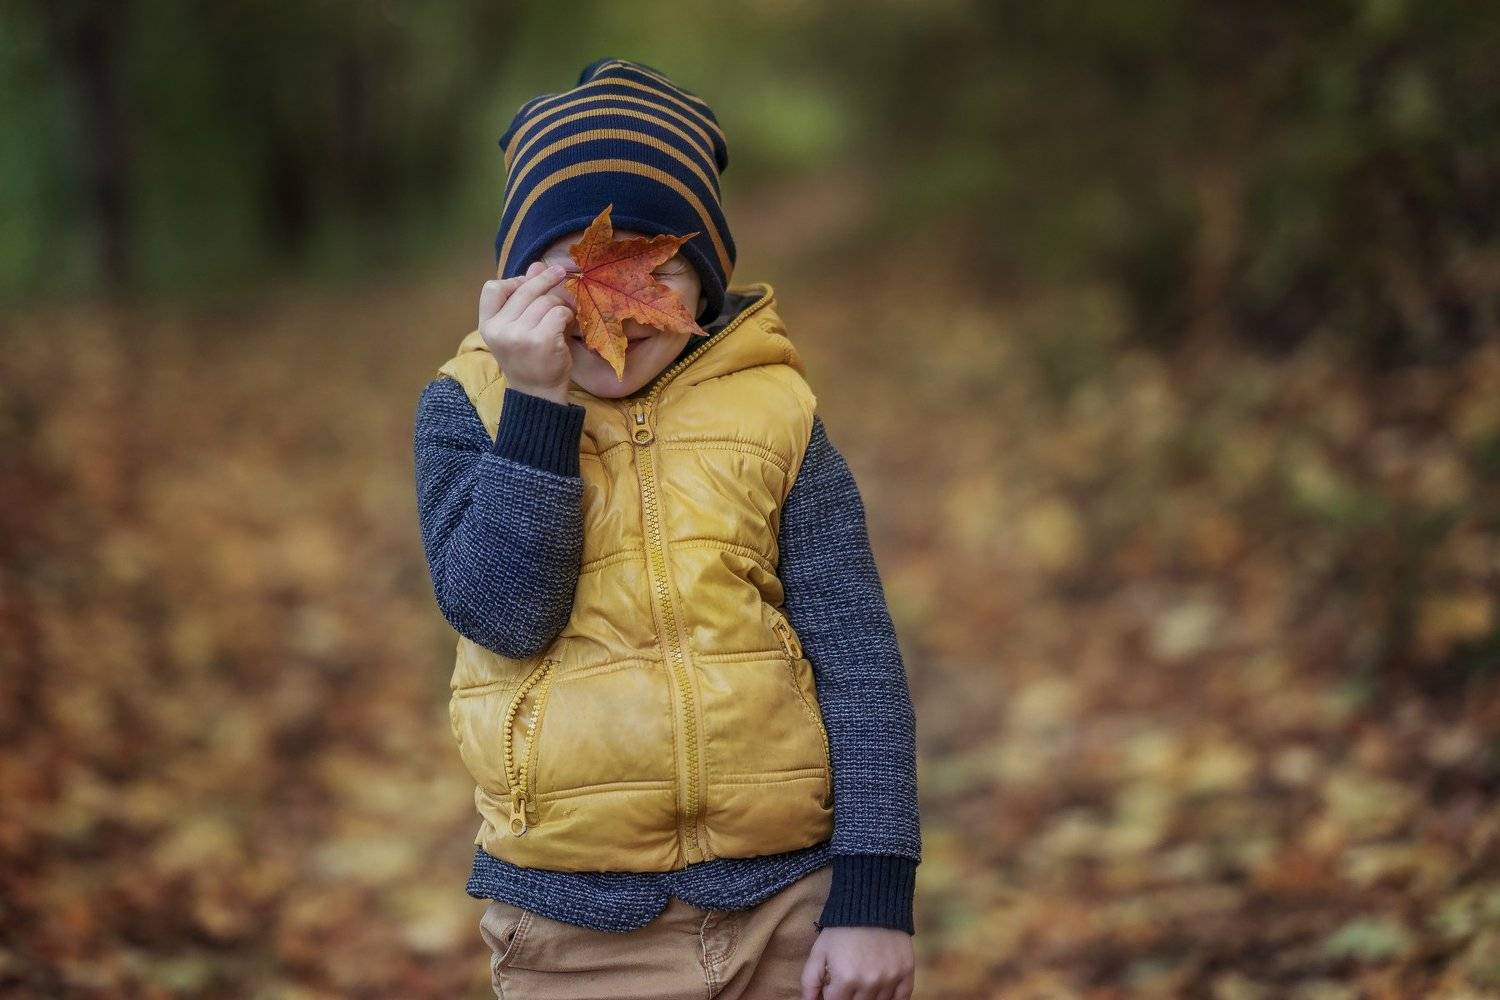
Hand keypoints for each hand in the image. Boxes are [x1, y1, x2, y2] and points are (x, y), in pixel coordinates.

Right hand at [478, 260, 576, 404]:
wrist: (538, 395)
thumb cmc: (528, 360)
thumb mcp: (518, 329)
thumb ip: (524, 298)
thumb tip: (536, 265)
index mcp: (487, 326)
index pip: (492, 288)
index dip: (512, 281)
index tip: (527, 284)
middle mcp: (499, 330)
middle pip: (525, 290)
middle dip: (546, 279)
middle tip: (561, 272)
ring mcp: (519, 335)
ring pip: (546, 300)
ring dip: (560, 304)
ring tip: (563, 316)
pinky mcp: (541, 340)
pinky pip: (559, 312)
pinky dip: (568, 316)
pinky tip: (567, 326)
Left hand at [800, 926, 914, 999]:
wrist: (871, 903)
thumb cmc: (841, 929)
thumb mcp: (819, 952)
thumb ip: (810, 981)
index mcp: (845, 979)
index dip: (832, 995)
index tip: (833, 986)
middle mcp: (869, 983)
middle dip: (849, 996)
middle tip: (848, 982)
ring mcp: (890, 979)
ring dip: (868, 997)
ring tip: (863, 981)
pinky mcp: (906, 971)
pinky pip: (902, 998)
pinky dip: (892, 999)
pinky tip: (883, 993)